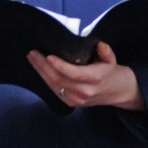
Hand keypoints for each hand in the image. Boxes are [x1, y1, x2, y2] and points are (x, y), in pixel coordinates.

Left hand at [27, 41, 145, 110]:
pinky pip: (54, 90)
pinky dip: (45, 78)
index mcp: (95, 79)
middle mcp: (84, 92)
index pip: (74, 74)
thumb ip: (106, 52)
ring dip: (40, 71)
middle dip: (43, 66)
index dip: (60, 66)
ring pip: (53, 86)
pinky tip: (38, 68)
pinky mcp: (70, 103)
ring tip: (31, 58)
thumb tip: (99, 44)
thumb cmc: (111, 72)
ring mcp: (75, 100)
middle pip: (59, 79)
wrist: (116, 93)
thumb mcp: (112, 59)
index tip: (48, 56)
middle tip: (33, 52)